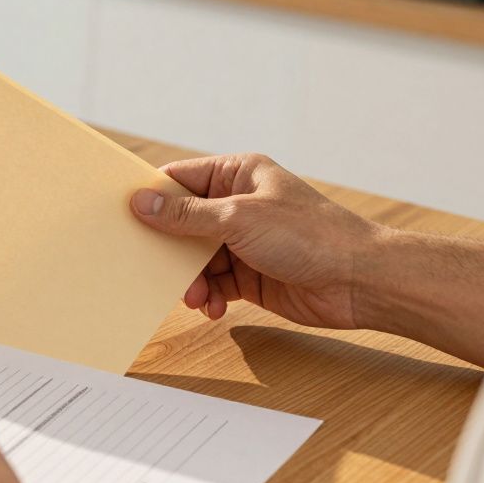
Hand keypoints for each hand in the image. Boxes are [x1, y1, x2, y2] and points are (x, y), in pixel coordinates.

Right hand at [129, 153, 379, 329]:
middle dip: (168, 248)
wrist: (360, 282)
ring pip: (194, 258)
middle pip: (182, 222)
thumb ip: (185, 214)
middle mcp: (237, 205)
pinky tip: (213, 307)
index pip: (180, 180)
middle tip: (150, 266)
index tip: (123, 217)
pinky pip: (213, 283)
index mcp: (237, 175)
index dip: (152, 197)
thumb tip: (141, 201)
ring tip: (194, 296)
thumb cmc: (311, 237)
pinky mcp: (249, 274)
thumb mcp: (238, 219)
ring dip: (188, 279)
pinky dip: (207, 296)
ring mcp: (243, 241)